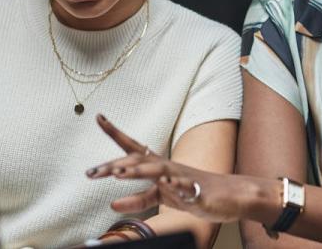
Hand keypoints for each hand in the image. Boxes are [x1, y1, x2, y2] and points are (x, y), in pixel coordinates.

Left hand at [86, 114, 268, 223]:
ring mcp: (182, 178)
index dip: (115, 133)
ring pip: (159, 170)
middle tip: (91, 172)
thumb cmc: (192, 192)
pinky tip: (167, 184)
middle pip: (138, 160)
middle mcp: (167, 167)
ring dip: (138, 170)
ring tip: (119, 173)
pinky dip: (176, 185)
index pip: (133, 148)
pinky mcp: (197, 192)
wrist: (230, 195)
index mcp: (158, 166)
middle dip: (113, 165)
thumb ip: (138, 199)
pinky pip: (186, 188)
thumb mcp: (162, 198)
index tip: (99, 117)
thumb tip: (112, 204)